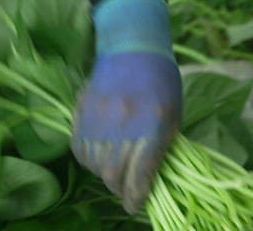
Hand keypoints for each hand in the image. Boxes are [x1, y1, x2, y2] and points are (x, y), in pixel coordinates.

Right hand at [71, 52, 180, 213]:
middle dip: (121, 188)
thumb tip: (150, 177)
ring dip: (105, 174)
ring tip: (114, 168)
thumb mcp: (173, 115)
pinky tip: (100, 153)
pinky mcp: (81, 115)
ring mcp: (99, 121)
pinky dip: (89, 159)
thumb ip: (162, 147)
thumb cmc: (161, 81)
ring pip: (95, 166)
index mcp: (153, 127)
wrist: (131, 47)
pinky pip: (80, 150)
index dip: (136, 197)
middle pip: (113, 176)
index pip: (140, 175)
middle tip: (128, 188)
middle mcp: (123, 127)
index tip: (136, 205)